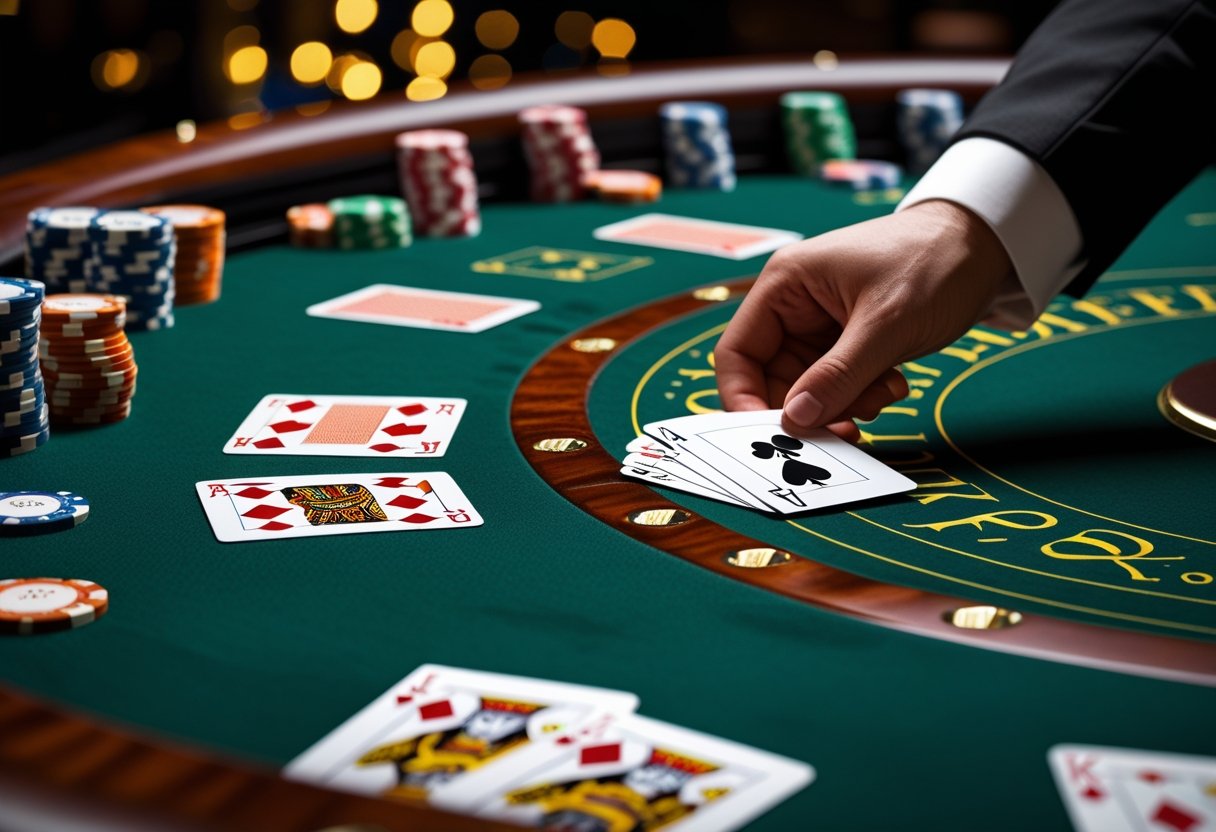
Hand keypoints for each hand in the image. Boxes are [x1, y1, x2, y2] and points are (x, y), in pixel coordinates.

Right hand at [715, 200, 1014, 440]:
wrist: (987, 244)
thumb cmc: (933, 263)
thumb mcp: (885, 324)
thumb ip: (838, 375)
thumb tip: (795, 419)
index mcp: (784, 285)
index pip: (738, 352)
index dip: (744, 398)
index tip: (772, 436)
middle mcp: (793, 306)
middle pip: (773, 378)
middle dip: (809, 407)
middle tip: (846, 429)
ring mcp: (820, 325)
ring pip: (808, 388)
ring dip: (843, 403)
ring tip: (884, 393)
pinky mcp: (846, 340)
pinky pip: (836, 384)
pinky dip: (859, 396)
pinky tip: (892, 385)